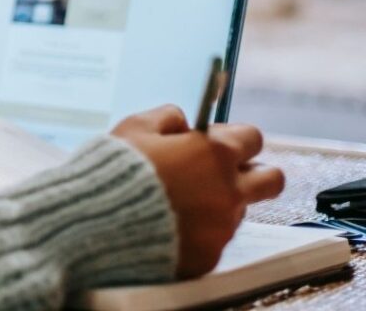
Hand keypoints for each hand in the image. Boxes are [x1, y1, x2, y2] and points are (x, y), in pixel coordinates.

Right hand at [112, 105, 284, 278]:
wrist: (101, 221)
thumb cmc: (118, 169)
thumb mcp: (136, 126)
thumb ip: (167, 117)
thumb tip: (182, 122)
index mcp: (213, 153)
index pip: (253, 138)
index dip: (234, 136)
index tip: (215, 140)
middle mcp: (228, 190)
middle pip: (272, 180)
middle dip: (256, 172)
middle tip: (226, 171)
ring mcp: (222, 227)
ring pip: (239, 210)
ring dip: (222, 201)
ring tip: (182, 199)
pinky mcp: (210, 256)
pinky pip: (216, 238)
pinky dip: (201, 229)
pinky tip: (171, 222)